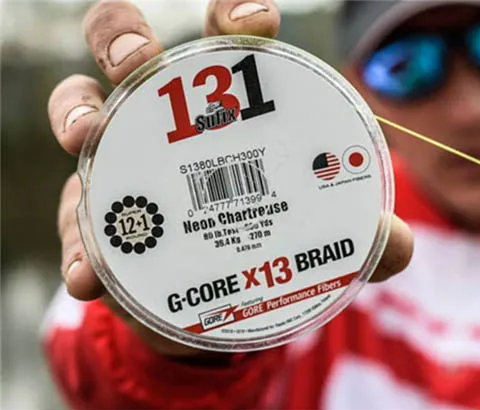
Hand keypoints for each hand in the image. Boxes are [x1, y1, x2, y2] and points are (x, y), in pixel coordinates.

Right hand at [49, 0, 413, 357]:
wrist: (219, 300)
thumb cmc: (271, 242)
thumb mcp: (317, 239)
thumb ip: (358, 239)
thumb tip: (395, 242)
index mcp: (228, 109)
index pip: (229, 40)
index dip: (237, 16)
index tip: (254, 22)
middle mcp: (166, 121)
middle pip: (131, 48)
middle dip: (127, 38)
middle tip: (140, 61)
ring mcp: (123, 161)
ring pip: (77, 104)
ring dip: (76, 111)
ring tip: (91, 137)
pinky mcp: (95, 217)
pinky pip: (73, 220)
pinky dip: (80, 246)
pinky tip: (92, 275)